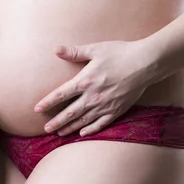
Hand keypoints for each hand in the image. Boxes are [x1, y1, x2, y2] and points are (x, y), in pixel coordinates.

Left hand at [34, 39, 160, 135]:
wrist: (146, 63)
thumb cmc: (120, 53)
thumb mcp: (95, 49)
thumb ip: (74, 52)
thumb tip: (55, 50)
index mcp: (85, 81)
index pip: (60, 95)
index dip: (48, 102)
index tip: (37, 109)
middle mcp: (92, 97)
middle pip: (69, 113)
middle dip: (56, 121)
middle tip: (46, 129)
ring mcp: (105, 105)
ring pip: (83, 120)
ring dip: (70, 128)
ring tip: (59, 133)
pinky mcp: (117, 110)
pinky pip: (101, 124)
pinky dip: (90, 130)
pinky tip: (83, 133)